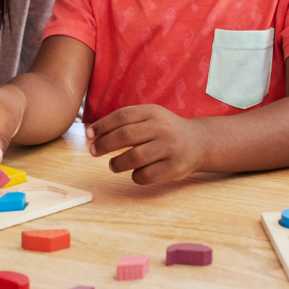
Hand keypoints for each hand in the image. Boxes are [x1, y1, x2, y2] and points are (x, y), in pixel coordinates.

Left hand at [86, 105, 209, 184]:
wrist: (199, 142)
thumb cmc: (165, 130)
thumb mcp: (151, 117)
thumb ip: (127, 121)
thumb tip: (93, 132)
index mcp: (153, 112)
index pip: (122, 116)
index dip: (102, 125)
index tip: (89, 135)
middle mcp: (162, 128)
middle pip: (125, 135)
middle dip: (104, 144)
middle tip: (93, 151)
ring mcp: (169, 148)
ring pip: (134, 157)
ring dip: (117, 163)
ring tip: (112, 165)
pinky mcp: (174, 167)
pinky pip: (146, 175)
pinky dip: (135, 176)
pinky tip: (134, 172)